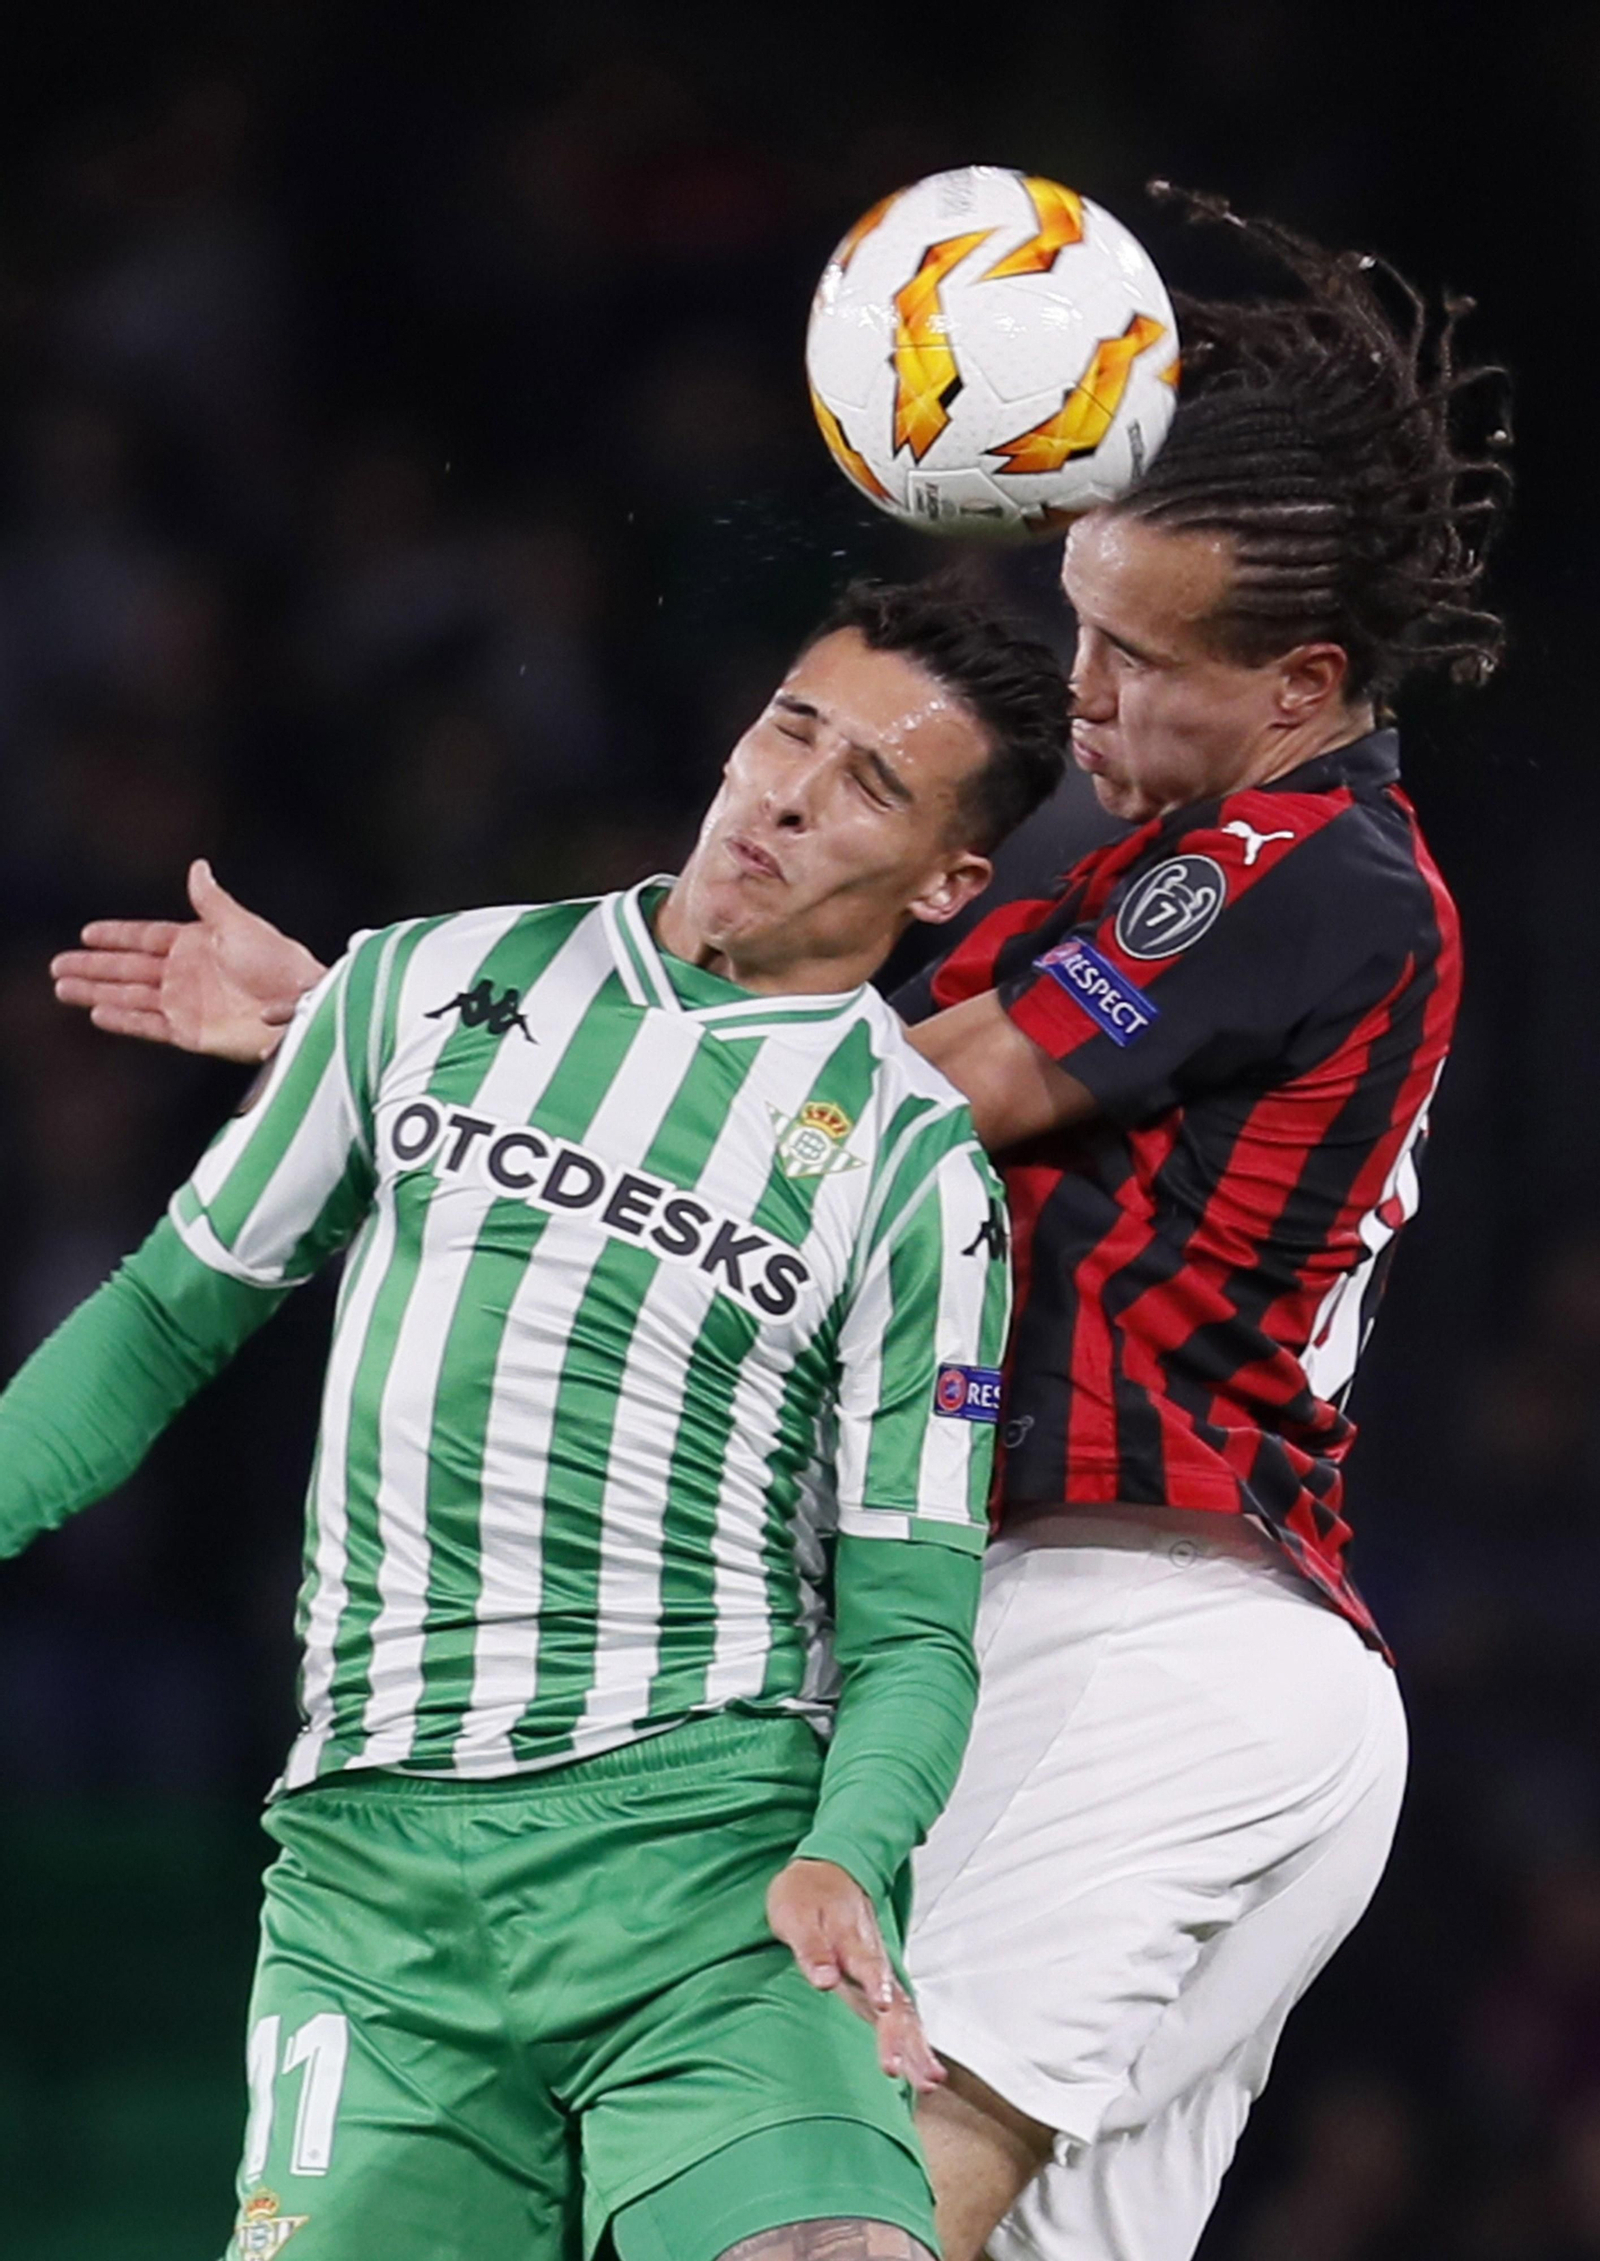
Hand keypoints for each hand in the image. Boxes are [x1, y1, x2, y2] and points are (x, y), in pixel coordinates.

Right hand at [50, 860, 326, 1064]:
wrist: (301, 1006)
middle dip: (93, 966)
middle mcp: (186, 975)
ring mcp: (186, 1004)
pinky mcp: (191, 1033)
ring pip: (130, 997)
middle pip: (129, 969)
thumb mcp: (240, 925)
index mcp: (198, 944)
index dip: (116, 936)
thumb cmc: (279, 963)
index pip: (146, 938)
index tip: (86, 933)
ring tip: (63, 988)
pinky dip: (123, 1020)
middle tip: (57, 965)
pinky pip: (148, 1025)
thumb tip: (198, 866)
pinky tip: (97, 1012)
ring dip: (97, 991)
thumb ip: (211, 901)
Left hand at [766, 1858, 944, 2094]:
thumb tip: (824, 1979)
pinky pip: (904, 2016)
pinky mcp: (880, 1985)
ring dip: (916, 2045)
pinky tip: (925, 2073)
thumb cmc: (807, 1895)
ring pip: (905, 2011)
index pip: (866, 1963)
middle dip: (898, 2034)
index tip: (883, 2005)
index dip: (876, 1984)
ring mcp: (880, 1973)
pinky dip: (916, 2043)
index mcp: (850, 1937)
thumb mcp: (796, 1915)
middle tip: (897, 2068)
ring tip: (928, 2079)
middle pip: (892, 1998)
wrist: (827, 1870)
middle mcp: (872, 1958)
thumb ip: (811, 1949)